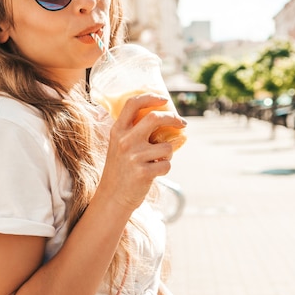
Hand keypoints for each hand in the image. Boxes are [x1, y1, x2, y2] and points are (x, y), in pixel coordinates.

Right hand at [98, 94, 186, 211]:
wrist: (112, 197)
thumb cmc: (120, 168)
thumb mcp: (119, 145)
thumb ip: (133, 131)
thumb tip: (163, 117)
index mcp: (118, 131)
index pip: (133, 104)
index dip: (150, 97)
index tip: (164, 99)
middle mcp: (125, 141)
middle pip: (155, 118)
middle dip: (173, 118)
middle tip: (182, 123)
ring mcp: (134, 157)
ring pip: (167, 147)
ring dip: (168, 154)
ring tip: (156, 161)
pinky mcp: (143, 173)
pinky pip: (167, 165)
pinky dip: (165, 168)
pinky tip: (153, 173)